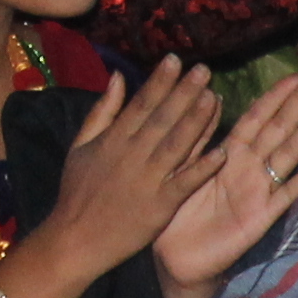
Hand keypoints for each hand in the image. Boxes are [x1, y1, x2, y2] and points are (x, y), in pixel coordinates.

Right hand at [40, 58, 229, 266]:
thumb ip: (102, 112)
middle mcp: (131, 155)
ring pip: (176, 145)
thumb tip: (119, 76)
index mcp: (112, 140)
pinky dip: (202, 167)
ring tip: (215, 97)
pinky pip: (185, 182)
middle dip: (184, 93)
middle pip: (162, 119)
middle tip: (205, 70)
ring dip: (198, 121)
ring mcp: (147, 180)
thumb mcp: (80, 146)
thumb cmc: (78, 191)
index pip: (141, 104)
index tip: (177, 60)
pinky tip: (222, 151)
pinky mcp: (161, 205)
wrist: (75, 238)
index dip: (160, 81)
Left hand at [151, 69, 297, 297]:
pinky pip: (285, 195)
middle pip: (278, 130)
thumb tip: (210, 97)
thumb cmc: (175, 213)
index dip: (275, 97)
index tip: (296, 75)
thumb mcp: (180, 167)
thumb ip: (198, 138)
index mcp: (228, 155)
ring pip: (287, 155)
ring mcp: (258, 192)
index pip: (256, 118)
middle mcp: (248, 169)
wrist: (176, 258)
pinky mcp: (261, 217)